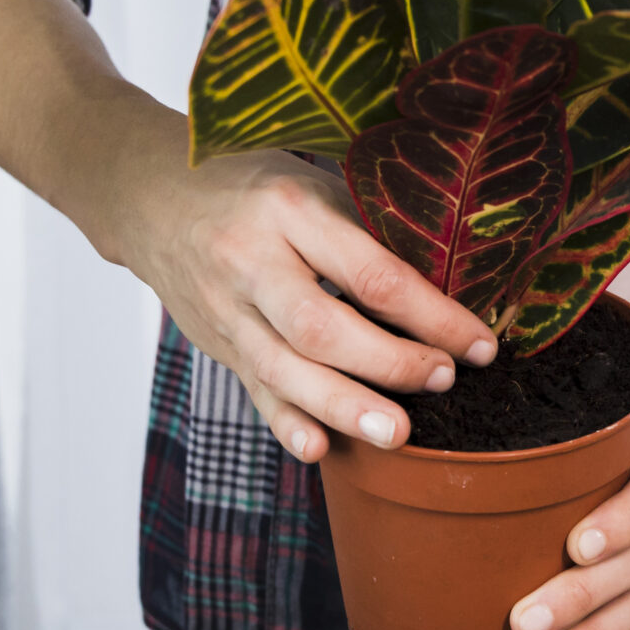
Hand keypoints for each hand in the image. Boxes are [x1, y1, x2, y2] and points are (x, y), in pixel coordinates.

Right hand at [121, 150, 496, 462]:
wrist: (151, 197)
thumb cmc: (252, 186)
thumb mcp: (311, 181)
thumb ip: (368, 225)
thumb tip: (457, 278)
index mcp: (290, 209)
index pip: (371, 272)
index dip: (432, 314)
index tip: (479, 343)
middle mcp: (251, 261)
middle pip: (321, 328)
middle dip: (389, 364)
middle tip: (442, 380)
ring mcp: (227, 309)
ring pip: (285, 371)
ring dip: (344, 408)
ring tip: (396, 433)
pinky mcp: (218, 344)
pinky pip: (252, 391)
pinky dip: (287, 424)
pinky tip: (320, 449)